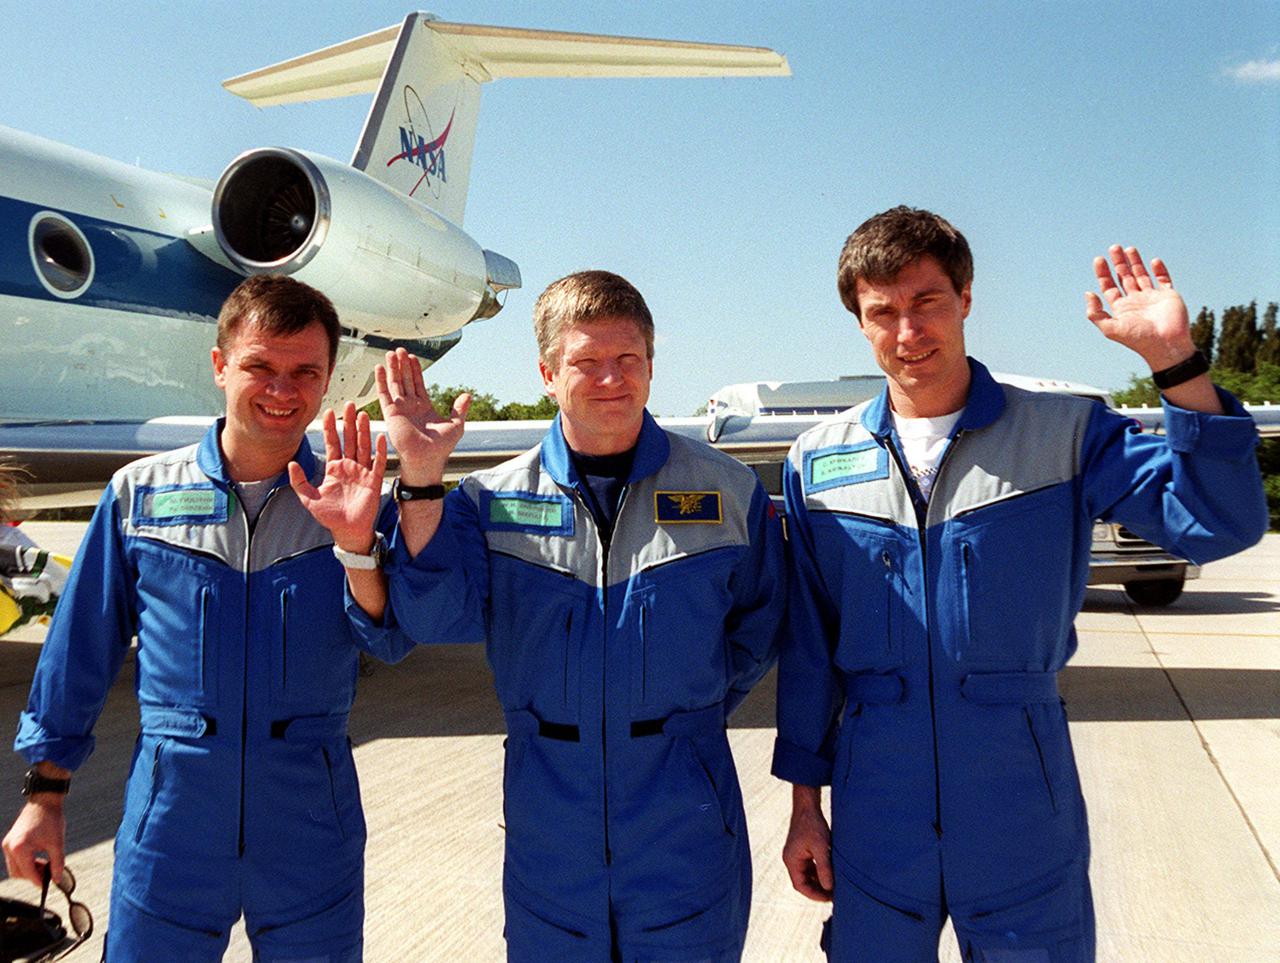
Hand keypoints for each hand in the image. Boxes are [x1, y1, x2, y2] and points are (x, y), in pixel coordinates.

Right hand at [3, 798, 65, 886]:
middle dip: (33, 876)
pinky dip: (25, 862)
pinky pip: (15, 859)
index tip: (49, 884)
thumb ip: (57, 863)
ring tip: (46, 865)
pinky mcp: (9, 841)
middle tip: (49, 874)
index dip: (39, 881)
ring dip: (29, 870)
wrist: (44, 801)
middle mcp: (10, 847)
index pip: (28, 872)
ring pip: (15, 867)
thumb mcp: (57, 843)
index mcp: (20, 848)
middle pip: (18, 873)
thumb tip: (57, 879)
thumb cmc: (51, 819)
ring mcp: (7, 844)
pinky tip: (39, 858)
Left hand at [289, 403, 386, 552]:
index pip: (333, 443)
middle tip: (350, 404)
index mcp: (335, 468)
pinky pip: (377, 463)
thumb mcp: (309, 498)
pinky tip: (380, 437)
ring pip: (363, 447)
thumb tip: (291, 463)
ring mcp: (362, 472)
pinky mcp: (373, 481)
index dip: (331, 427)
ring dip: (363, 431)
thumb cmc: (330, 516)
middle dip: (349, 422)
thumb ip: (299, 481)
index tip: (329, 411)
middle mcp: (350, 467)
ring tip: (362, 415)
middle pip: (350, 439)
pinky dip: (379, 451)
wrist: (347, 531)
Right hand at [375, 348, 469, 483]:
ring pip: (395, 384)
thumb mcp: (456, 425)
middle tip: (400, 350)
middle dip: (403, 365)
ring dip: (393, 369)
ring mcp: (400, 409)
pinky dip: (381, 381)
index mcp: (424, 407)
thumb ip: (459, 409)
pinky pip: (384, 394)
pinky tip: (380, 368)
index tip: (412, 357)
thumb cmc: (441, 448)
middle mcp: (410, 406)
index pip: (418, 384)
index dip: (415, 370)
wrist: (427, 459)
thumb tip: (467, 395)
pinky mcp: (391, 414)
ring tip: (391, 353)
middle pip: (405, 380)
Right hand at [782, 787, 833, 901]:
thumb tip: (829, 888)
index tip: (829, 899)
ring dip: (819, 881)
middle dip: (818, 889)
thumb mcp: (821, 847)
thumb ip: (824, 868)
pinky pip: (809, 867)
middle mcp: (791, 859)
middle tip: (835, 894)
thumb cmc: (813, 824)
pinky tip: (830, 873)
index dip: (814, 895)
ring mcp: (796, 855)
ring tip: (834, 885)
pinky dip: (818, 872)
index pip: (800, 886)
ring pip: (807, 875)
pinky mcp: (802, 851)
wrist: (808, 806)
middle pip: (803, 882)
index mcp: (792, 860)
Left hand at [1085, 245, 1194, 370]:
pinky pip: (1164, 279)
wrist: (1166, 345)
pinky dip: (1159, 270)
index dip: (1103, 273)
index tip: (1098, 259)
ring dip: (1135, 262)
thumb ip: (1096, 314)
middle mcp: (1135, 301)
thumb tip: (1088, 293)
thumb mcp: (1110, 328)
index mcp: (1121, 308)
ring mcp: (1152, 297)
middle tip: (1113, 248)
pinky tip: (1153, 261)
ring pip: (1142, 275)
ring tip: (1128, 248)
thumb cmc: (1138, 339)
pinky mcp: (1168, 295)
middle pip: (1124, 277)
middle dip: (1119, 263)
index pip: (1109, 287)